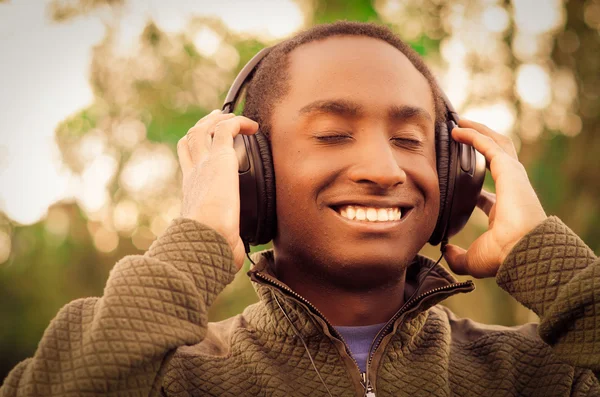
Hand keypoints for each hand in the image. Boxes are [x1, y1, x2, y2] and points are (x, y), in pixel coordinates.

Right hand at [177, 110, 258, 269]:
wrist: (206, 238)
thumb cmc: (211, 245)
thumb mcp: (218, 236)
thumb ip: (228, 238)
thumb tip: (240, 252)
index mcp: (192, 189)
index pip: (188, 160)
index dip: (195, 146)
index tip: (209, 143)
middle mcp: (194, 172)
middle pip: (192, 138)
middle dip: (204, 126)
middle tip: (217, 119)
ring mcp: (205, 163)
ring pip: (205, 128)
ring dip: (220, 119)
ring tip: (234, 117)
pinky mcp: (220, 157)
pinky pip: (226, 127)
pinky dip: (238, 121)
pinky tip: (251, 126)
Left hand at [443, 119, 546, 277]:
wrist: (520, 251)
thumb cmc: (502, 257)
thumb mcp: (472, 259)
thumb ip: (457, 256)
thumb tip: (445, 250)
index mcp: (502, 211)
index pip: (486, 193)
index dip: (471, 183)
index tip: (455, 175)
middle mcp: (509, 190)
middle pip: (495, 159)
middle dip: (478, 143)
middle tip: (457, 134)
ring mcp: (512, 177)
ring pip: (496, 144)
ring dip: (478, 131)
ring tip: (458, 122)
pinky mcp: (509, 169)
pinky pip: (489, 144)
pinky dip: (474, 134)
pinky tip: (458, 129)